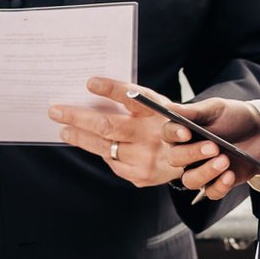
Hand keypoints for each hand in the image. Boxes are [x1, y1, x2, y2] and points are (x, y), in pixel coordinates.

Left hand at [48, 77, 240, 189]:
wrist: (204, 160)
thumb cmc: (173, 125)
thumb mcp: (162, 107)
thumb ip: (138, 100)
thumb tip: (97, 86)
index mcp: (159, 111)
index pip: (130, 95)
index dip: (109, 88)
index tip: (89, 82)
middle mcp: (153, 135)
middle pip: (107, 124)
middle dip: (76, 116)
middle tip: (55, 110)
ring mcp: (146, 158)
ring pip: (103, 146)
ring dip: (78, 136)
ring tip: (63, 128)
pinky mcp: (141, 176)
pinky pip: (111, 163)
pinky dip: (98, 151)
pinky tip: (84, 142)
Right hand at [173, 96, 259, 202]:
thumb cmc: (233, 117)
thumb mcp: (216, 109)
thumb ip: (193, 111)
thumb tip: (170, 108)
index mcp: (183, 132)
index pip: (168, 134)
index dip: (174, 134)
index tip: (186, 133)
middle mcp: (187, 153)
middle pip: (175, 159)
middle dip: (192, 154)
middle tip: (213, 147)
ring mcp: (200, 170)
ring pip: (190, 180)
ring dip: (205, 172)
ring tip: (225, 161)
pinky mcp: (216, 183)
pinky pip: (211, 192)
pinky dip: (220, 186)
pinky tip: (230, 175)